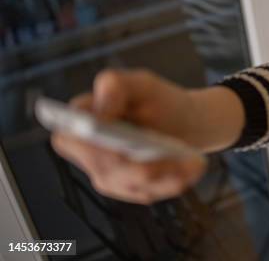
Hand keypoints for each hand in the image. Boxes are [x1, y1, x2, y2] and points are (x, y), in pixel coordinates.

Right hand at [50, 69, 206, 204]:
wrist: (181, 121)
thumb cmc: (155, 100)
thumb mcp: (139, 83)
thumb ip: (115, 85)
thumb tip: (102, 111)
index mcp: (80, 122)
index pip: (69, 140)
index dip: (88, 147)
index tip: (116, 148)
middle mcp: (89, 154)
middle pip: (107, 168)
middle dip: (139, 166)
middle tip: (171, 158)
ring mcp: (109, 176)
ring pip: (133, 184)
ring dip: (166, 174)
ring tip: (193, 163)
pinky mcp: (131, 189)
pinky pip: (151, 192)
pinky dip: (174, 181)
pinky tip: (192, 168)